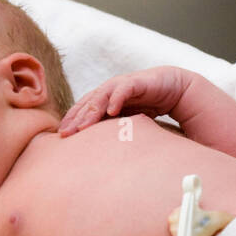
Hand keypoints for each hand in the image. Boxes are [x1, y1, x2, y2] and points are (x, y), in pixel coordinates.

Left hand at [58, 66, 191, 136]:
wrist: (173, 89)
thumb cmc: (149, 106)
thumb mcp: (128, 121)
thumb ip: (115, 130)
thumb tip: (102, 152)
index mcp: (104, 99)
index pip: (84, 110)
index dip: (72, 121)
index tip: (62, 137)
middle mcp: (109, 90)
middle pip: (87, 104)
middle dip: (75, 119)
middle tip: (65, 134)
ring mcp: (121, 85)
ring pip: (101, 97)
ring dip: (91, 112)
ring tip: (82, 126)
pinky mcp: (136, 82)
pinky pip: (124, 90)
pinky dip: (116, 99)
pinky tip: (111, 110)